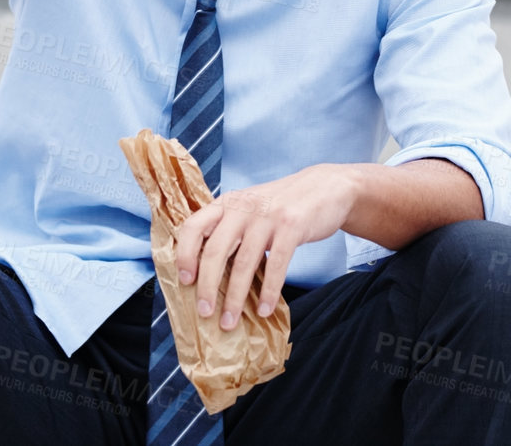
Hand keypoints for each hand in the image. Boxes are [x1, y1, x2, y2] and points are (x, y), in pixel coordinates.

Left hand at [172, 164, 355, 329]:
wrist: (326, 187)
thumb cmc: (283, 205)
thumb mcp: (251, 207)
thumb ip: (230, 229)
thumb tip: (207, 270)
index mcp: (227, 203)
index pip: (194, 226)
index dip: (184, 253)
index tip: (185, 280)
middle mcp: (243, 207)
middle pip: (215, 251)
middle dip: (207, 286)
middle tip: (204, 312)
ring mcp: (267, 216)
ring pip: (244, 263)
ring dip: (234, 298)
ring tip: (229, 321)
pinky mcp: (292, 226)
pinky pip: (277, 265)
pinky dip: (269, 292)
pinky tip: (264, 310)